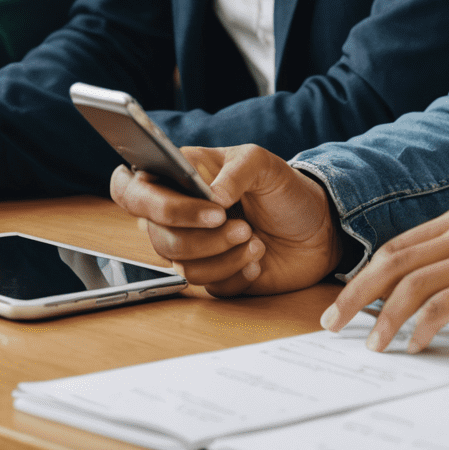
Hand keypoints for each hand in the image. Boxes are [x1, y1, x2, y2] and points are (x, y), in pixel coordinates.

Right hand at [109, 144, 340, 296]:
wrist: (317, 228)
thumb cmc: (283, 188)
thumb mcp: (262, 163)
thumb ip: (236, 171)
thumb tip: (212, 196)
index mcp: (178, 177)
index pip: (131, 188)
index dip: (152, 204)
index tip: (205, 208)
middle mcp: (178, 213)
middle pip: (157, 236)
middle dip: (203, 236)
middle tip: (239, 224)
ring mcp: (194, 247)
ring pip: (182, 265)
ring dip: (224, 255)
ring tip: (255, 239)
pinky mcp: (213, 276)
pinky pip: (208, 286)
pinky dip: (236, 273)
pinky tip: (257, 258)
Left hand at [322, 204, 448, 351]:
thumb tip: (421, 298)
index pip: (400, 245)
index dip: (367, 274)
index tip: (347, 300)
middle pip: (393, 260)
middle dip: (356, 292)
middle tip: (333, 321)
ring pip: (411, 283)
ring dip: (382, 317)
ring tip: (370, 344)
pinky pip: (442, 305)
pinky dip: (419, 327)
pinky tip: (412, 345)